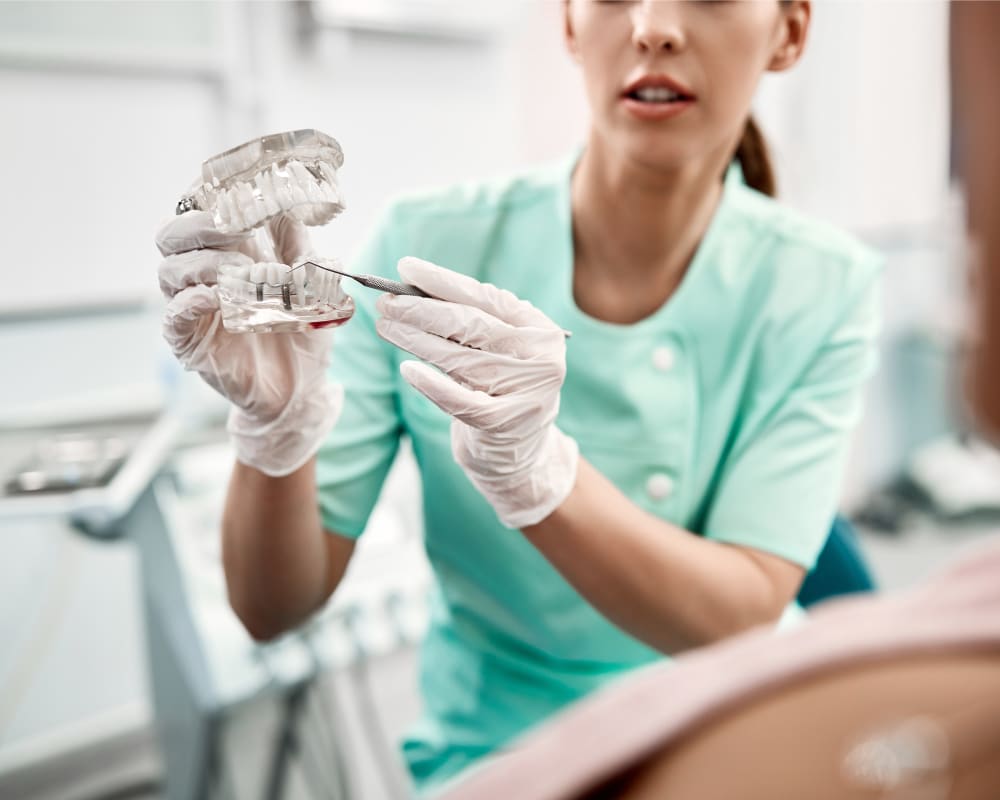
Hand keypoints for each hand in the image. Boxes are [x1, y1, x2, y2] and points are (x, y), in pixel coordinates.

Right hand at [155, 211, 341, 476]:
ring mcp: (193, 309)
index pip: (199, 215)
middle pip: (171, 237)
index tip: (238, 195)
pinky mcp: (191, 342)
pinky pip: (173, 317)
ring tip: (240, 272)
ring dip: (204, 264)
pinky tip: (212, 298)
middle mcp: (202, 276)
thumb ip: (297, 248)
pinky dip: (188, 303)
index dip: (210, 200)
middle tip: (230, 227)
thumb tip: (290, 209)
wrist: (301, 389)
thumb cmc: (302, 333)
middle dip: (196, 225)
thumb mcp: (311, 285)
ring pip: (170, 272)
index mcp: (227, 254)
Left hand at [375, 257, 578, 527]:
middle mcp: (540, 360)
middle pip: (472, 326)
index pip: (487, 298)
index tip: (406, 268)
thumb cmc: (498, 389)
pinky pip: (459, 400)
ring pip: (460, 360)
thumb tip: (412, 289)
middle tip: (386, 302)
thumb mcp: (497, 351)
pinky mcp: (504, 424)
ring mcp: (525, 394)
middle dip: (422, 310)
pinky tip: (407, 369)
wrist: (519, 452)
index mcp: (541, 331)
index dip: (444, 282)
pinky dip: (431, 384)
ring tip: (386, 327)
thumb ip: (469, 322)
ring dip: (416, 340)